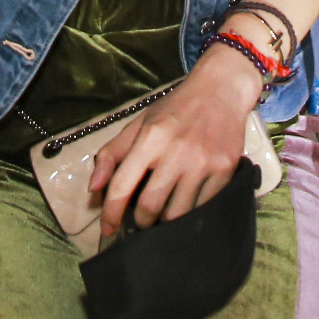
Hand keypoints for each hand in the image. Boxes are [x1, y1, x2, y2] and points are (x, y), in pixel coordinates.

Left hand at [88, 46, 258, 237]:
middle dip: (140, 222)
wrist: (221, 89)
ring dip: (166, 221)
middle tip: (141, 222)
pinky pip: (202, 208)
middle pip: (150, 208)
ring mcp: (203, 163)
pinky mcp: (225, 171)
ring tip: (163, 214)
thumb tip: (93, 188)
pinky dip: (190, 214)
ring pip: (177, 214)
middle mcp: (176, 152)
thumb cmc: (175, 108)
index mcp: (150, 137)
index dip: (111, 214)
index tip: (108, 229)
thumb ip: (113, 154)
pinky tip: (186, 205)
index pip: (122, 186)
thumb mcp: (139, 123)